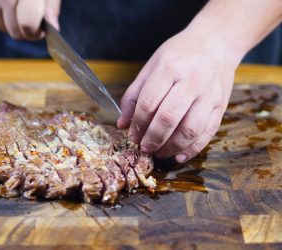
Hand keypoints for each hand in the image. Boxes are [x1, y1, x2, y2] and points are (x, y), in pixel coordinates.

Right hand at [0, 0, 60, 39]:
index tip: (41, 30)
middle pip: (14, 30)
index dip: (36, 33)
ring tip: (19, 8)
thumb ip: (51, 6)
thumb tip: (53, 27)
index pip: (28, 24)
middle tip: (32, 19)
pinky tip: (6, 2)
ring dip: (12, 24)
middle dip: (25, 32)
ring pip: (1, 27)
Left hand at [117, 29, 240, 162]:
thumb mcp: (152, 66)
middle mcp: (192, 80)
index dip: (138, 124)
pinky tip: (179, 155)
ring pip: (190, 129)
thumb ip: (134, 95)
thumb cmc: (179, 55)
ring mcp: (209, 93)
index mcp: (169, 67)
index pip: (149, 102)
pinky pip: (208, 132)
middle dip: (153, 139)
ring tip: (159, 153)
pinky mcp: (222, 105)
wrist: (215, 42)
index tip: (132, 136)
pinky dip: (193, 149)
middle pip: (169, 118)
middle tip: (144, 148)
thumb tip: (122, 124)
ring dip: (172, 147)